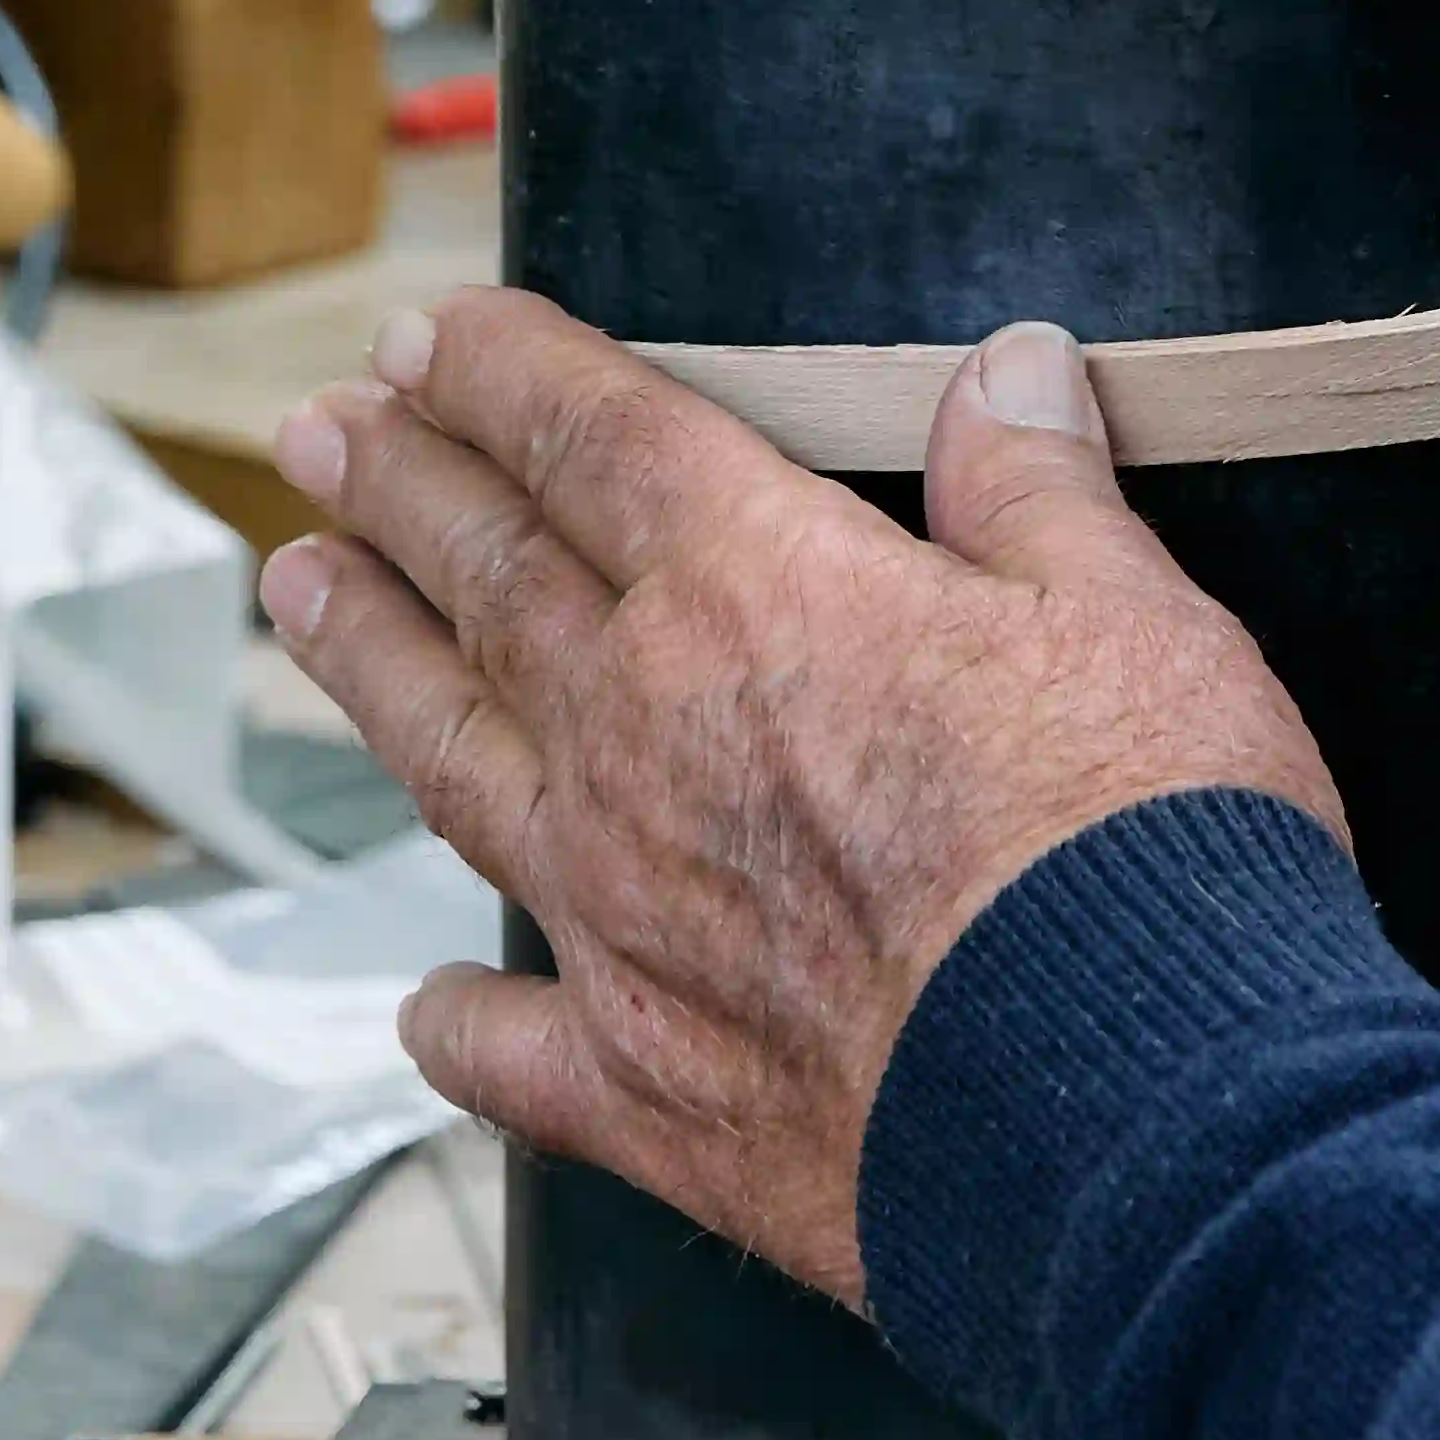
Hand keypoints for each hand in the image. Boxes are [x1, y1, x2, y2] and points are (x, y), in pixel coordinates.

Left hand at [255, 294, 1343, 1307]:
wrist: (1126, 1110)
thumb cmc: (1143, 845)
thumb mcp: (1133, 607)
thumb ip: (1037, 489)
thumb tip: (1005, 374)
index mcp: (759, 591)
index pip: (593, 437)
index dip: (501, 369)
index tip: (428, 329)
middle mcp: (644, 736)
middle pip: (488, 576)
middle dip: (398, 486)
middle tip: (322, 432)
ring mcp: (618, 915)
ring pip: (449, 758)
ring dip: (367, 664)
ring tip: (296, 591)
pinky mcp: (638, 1085)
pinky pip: (505, 1042)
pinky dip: (457, 1014)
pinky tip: (430, 999)